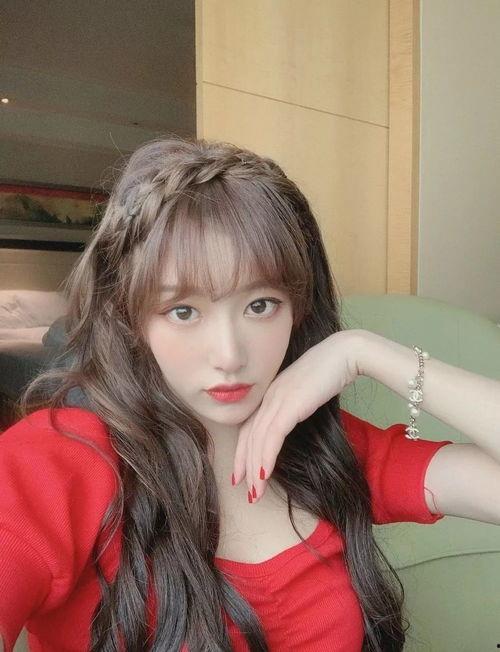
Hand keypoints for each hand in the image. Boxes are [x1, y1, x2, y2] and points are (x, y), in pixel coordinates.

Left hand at [232, 329, 364, 502]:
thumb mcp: (307, 392)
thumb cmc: (332, 370)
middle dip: (244, 466)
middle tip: (245, 491)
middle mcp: (270, 396)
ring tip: (254, 494)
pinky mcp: (290, 405)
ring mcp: (278, 399)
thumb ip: (295, 405)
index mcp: (272, 393)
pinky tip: (264, 476)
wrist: (346, 353)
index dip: (243, 451)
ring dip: (254, 470)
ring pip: (258, 440)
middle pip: (249, 436)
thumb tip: (293, 420)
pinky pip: (272, 437)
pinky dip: (266, 458)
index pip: (251, 426)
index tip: (241, 472)